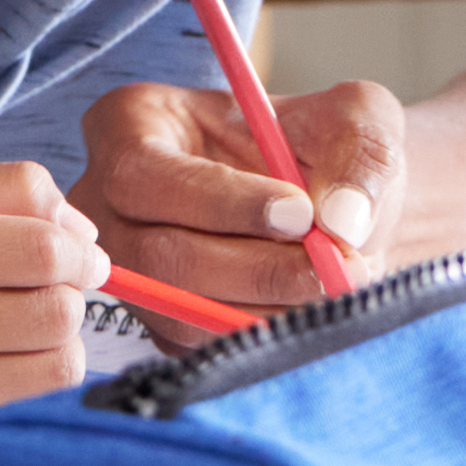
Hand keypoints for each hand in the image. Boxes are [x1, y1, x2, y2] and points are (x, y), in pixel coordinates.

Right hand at [0, 161, 112, 436]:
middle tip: (46, 289)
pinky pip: (33, 403)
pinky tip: (6, 360)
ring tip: (26, 326)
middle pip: (56, 312)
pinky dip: (36, 378)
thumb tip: (86, 238)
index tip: (77, 254)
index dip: (77, 251)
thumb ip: (11, 188)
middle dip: (70, 294)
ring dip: (60, 340)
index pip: (38, 250)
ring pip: (58, 364)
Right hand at [83, 78, 398, 309]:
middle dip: (255, 269)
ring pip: (177, 310)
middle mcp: (107, 203)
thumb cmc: (326, 145)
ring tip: (338, 287)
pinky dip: (261, 336)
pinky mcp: (156, 324)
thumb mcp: (357, 118)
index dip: (222, 201)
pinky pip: (197, 346)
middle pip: (156, 255)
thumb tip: (341, 220)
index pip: (146, 173)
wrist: (332, 206)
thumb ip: (359, 152)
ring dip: (266, 309)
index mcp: (130, 124)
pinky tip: (311, 311)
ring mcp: (125, 271)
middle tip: (335, 267)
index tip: (302, 213)